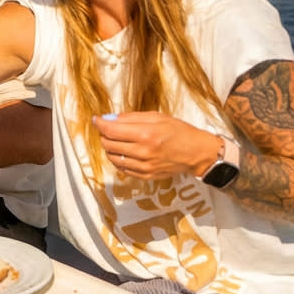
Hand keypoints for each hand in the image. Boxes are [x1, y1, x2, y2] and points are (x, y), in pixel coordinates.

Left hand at [92, 111, 217, 178]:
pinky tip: (124, 152)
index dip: (100, 124)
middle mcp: (143, 152)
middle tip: (108, 129)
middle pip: (109, 145)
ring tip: (116, 141)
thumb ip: (131, 118)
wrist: (196, 152)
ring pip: (113, 158)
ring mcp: (144, 167)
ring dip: (110, 148)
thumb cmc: (178, 131)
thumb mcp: (156, 117)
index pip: (111, 130)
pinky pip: (122, 169)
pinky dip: (119, 160)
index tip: (97, 119)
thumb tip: (109, 119)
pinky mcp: (146, 176)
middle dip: (104, 135)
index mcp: (146, 134)